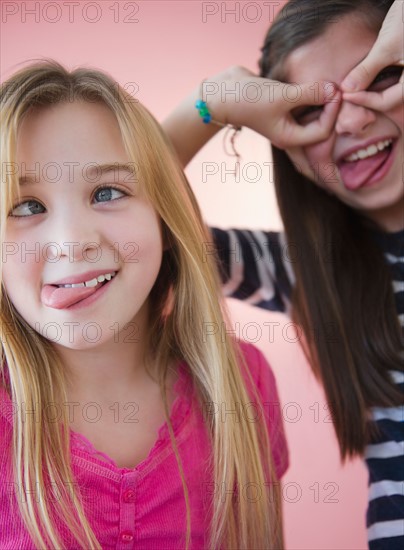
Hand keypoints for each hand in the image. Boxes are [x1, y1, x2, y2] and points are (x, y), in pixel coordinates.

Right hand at [206, 66, 340, 148]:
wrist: (221, 93)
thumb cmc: (248, 100)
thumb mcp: (282, 96)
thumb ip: (310, 93)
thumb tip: (334, 89)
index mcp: (290, 137)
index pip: (323, 131)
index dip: (333, 112)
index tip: (335, 90)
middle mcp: (290, 131)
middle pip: (321, 123)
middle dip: (331, 106)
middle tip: (336, 85)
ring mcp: (285, 118)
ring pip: (313, 112)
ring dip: (321, 98)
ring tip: (328, 82)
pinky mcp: (282, 105)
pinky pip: (303, 101)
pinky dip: (311, 93)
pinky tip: (316, 81)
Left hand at [341, 0, 402, 109]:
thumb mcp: (387, 46)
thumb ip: (368, 69)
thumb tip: (348, 89)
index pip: (387, 102)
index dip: (364, 100)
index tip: (346, 95)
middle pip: (390, 100)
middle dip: (368, 99)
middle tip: (348, 94)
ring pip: (391, 92)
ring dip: (373, 92)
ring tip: (354, 88)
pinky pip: (393, 81)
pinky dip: (379, 82)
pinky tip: (365, 78)